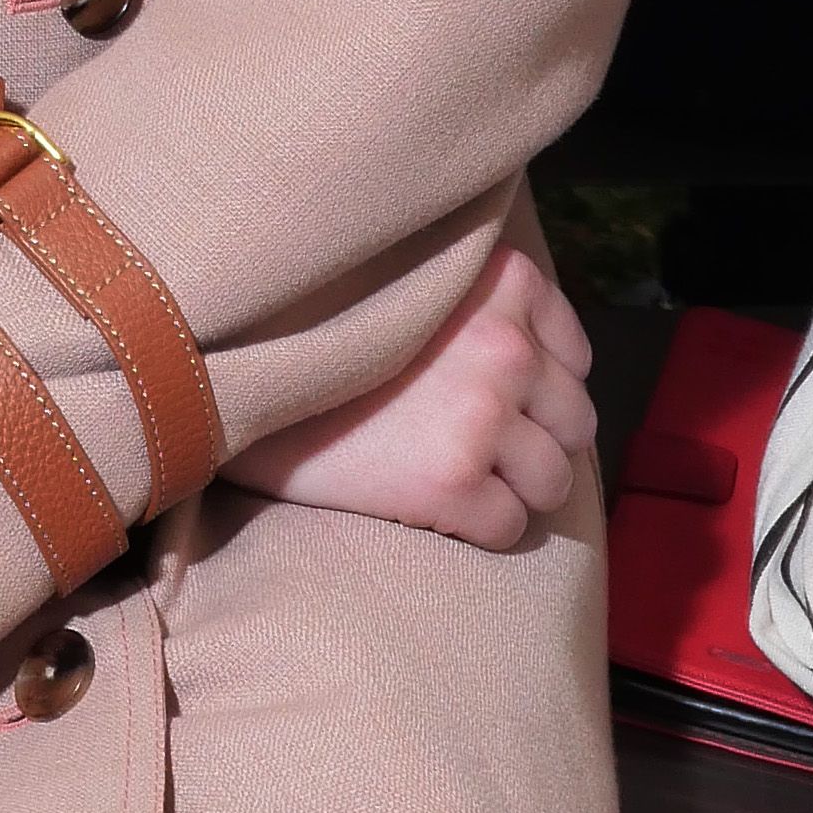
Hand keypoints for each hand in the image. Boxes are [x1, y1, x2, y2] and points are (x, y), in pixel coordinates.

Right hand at [226, 245, 593, 545]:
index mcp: (501, 284)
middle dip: (537, 442)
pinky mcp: (453, 486)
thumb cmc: (321, 332)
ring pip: (553, 481)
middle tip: (482, 449)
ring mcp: (481, 420)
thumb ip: (477, 301)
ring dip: (515, 489)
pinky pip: (509, 526)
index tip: (504, 398)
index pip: (574, 354)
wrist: (238, 380)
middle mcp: (504, 348)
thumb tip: (534, 356)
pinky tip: (435, 508)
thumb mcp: (415, 284)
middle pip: (574, 422)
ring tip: (462, 481)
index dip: (542, 386)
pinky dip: (480, 528)